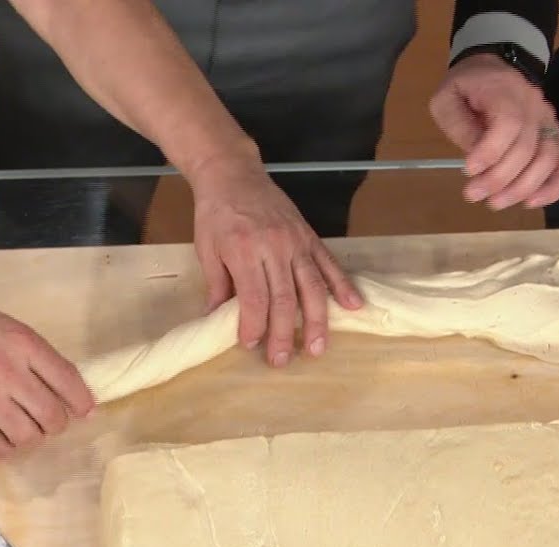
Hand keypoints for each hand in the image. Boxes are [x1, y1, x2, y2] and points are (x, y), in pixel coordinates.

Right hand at [0, 291, 93, 456]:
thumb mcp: (11, 328)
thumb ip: (40, 357)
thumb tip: (71, 391)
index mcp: (24, 344)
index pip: (68, 381)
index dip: (82, 403)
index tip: (85, 411)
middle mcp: (8, 371)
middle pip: (52, 416)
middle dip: (57, 424)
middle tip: (49, 420)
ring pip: (28, 436)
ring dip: (33, 437)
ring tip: (26, 428)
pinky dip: (8, 448)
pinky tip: (6, 437)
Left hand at [190, 157, 362, 367]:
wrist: (233, 174)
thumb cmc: (215, 213)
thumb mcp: (206, 249)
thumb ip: (217, 285)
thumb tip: (216, 318)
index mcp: (245, 251)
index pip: (254, 298)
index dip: (254, 324)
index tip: (251, 344)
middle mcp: (275, 247)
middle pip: (284, 298)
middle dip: (283, 333)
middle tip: (283, 359)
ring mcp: (296, 241)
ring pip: (311, 286)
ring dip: (316, 320)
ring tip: (318, 347)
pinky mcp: (309, 236)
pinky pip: (329, 263)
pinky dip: (342, 286)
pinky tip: (352, 306)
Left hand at [429, 53, 558, 209]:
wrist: (492, 68)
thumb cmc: (465, 87)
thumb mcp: (446, 100)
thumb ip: (459, 125)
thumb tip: (475, 156)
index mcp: (505, 91)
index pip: (508, 123)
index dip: (490, 151)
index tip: (468, 171)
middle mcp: (534, 106)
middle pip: (527, 147)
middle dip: (499, 178)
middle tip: (472, 195)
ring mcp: (548, 121)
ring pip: (549, 158)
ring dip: (523, 187)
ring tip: (495, 203)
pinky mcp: (554, 135)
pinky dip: (554, 186)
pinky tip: (532, 202)